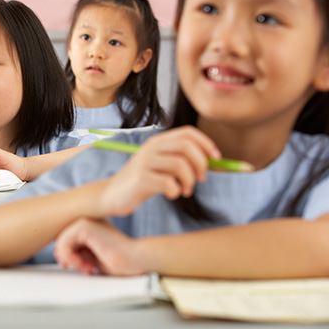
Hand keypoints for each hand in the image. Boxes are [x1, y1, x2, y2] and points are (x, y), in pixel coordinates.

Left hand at [54, 218, 146, 275]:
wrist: (136, 260)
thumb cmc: (120, 261)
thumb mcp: (93, 257)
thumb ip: (79, 253)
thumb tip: (62, 256)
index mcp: (90, 226)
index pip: (66, 240)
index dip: (69, 257)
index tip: (82, 268)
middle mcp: (86, 221)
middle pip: (61, 240)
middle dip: (69, 259)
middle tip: (86, 270)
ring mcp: (85, 221)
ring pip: (61, 242)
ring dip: (71, 260)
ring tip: (88, 268)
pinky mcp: (84, 226)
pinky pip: (64, 243)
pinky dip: (71, 258)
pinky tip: (86, 265)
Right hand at [100, 126, 219, 215]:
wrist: (112, 195)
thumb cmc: (143, 182)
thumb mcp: (162, 167)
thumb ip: (183, 161)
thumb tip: (214, 162)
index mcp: (158, 142)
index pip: (188, 133)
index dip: (206, 144)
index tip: (217, 159)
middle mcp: (151, 148)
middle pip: (186, 146)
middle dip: (201, 164)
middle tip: (202, 179)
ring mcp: (144, 163)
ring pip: (180, 165)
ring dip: (190, 181)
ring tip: (186, 190)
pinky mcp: (140, 179)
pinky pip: (169, 183)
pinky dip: (176, 191)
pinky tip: (171, 195)